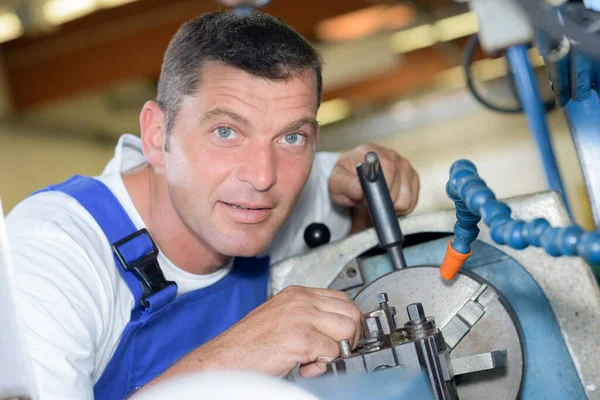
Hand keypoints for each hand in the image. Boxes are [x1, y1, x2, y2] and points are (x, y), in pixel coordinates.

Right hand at [155, 286, 362, 382]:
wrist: (226, 358)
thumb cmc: (250, 344)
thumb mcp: (282, 318)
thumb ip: (309, 318)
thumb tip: (337, 330)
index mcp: (298, 294)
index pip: (342, 300)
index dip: (347, 322)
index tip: (343, 339)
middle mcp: (301, 300)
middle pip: (351, 312)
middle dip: (349, 337)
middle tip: (333, 352)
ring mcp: (301, 317)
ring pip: (347, 330)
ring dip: (338, 350)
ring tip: (317, 359)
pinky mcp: (300, 337)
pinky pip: (332, 351)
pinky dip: (322, 365)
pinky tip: (304, 367)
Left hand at [329, 143, 419, 215]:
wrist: (353, 181)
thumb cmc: (345, 180)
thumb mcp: (336, 184)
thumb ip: (346, 185)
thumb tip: (359, 188)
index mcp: (372, 152)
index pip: (387, 168)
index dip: (380, 190)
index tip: (368, 200)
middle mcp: (391, 155)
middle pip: (398, 187)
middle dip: (382, 202)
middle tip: (368, 202)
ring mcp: (404, 165)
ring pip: (406, 198)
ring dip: (391, 207)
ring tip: (378, 202)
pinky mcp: (412, 178)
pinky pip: (412, 202)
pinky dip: (401, 208)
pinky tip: (388, 203)